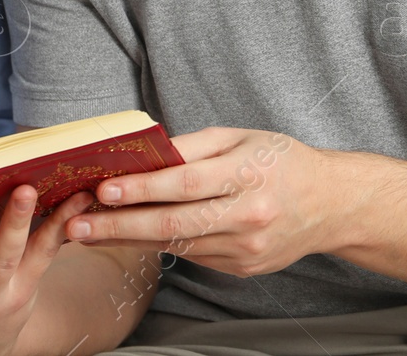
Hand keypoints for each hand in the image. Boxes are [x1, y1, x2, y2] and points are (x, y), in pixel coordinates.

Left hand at [64, 127, 329, 276]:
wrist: (328, 204)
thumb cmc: (280, 160)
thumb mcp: (240, 137)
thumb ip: (192, 147)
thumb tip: (143, 154)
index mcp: (248, 174)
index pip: (186, 184)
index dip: (142, 189)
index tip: (104, 190)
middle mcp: (248, 216)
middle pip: (174, 224)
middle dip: (119, 226)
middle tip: (78, 227)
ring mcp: (245, 248)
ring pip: (177, 245)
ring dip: (130, 238)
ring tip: (91, 232)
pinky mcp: (241, 268)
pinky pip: (193, 255)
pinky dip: (160, 244)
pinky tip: (132, 235)